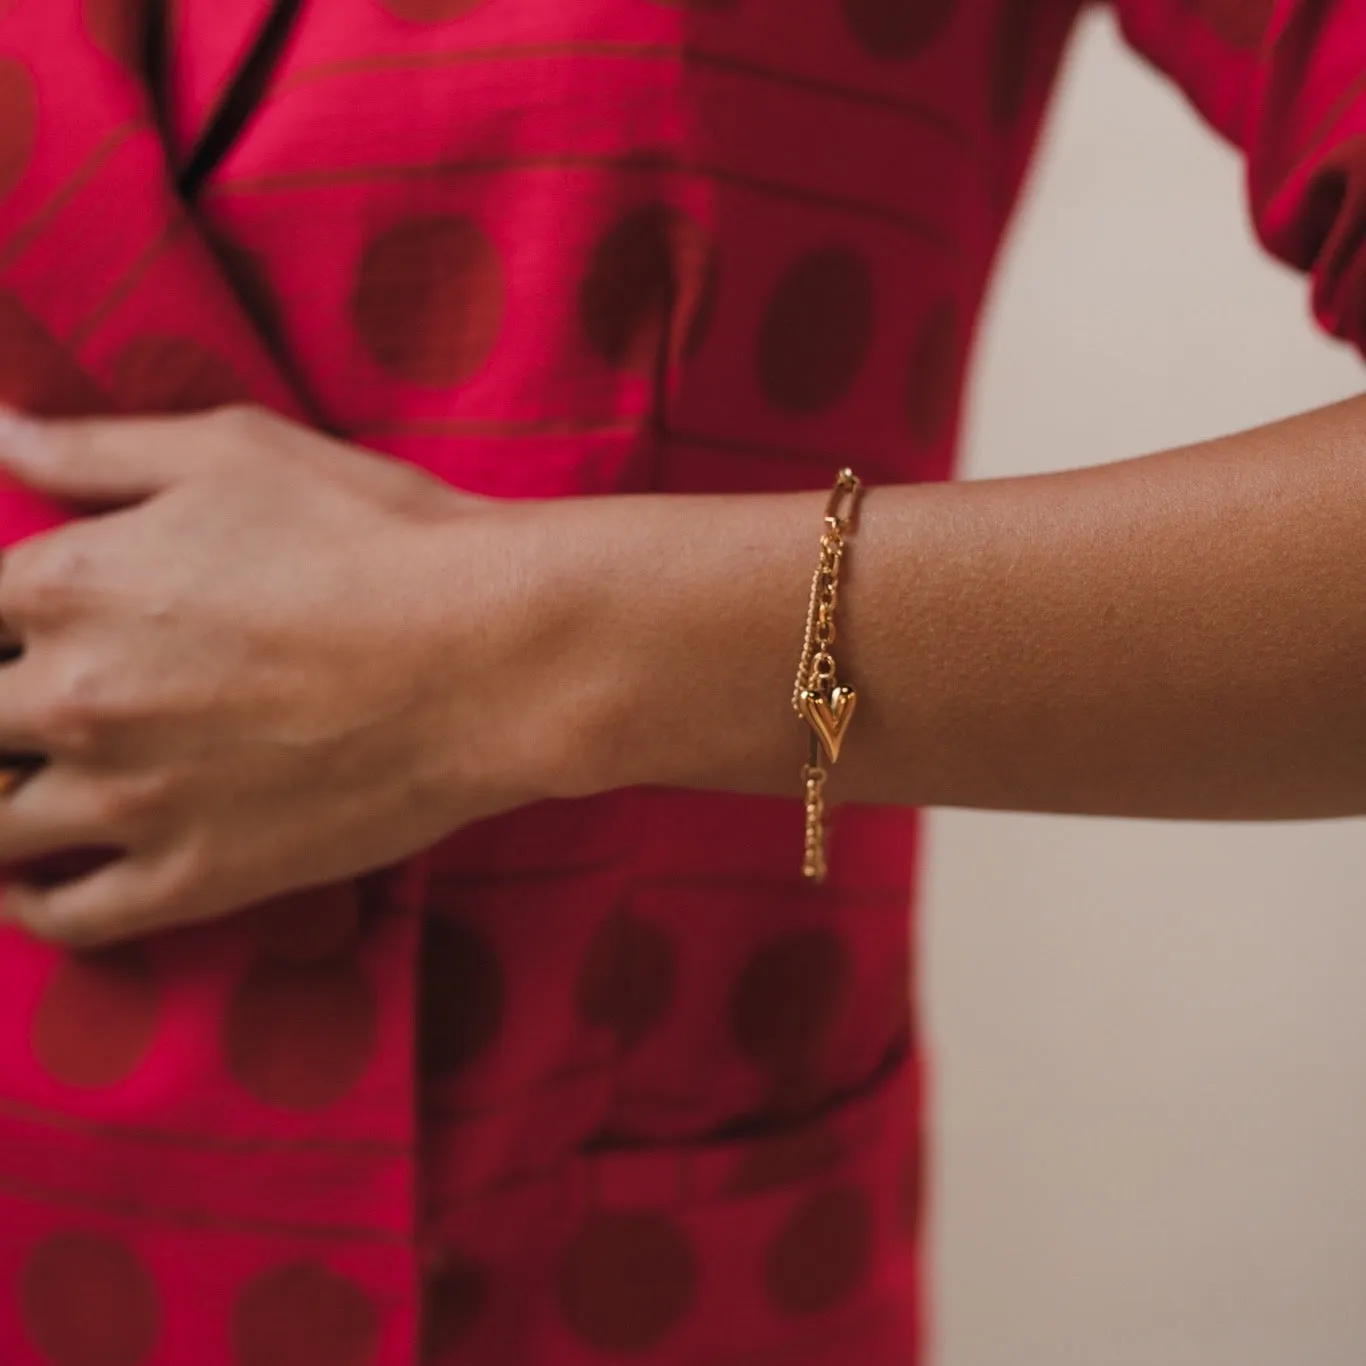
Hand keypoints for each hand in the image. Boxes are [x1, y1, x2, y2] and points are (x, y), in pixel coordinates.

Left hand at [0, 406, 567, 945]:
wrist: (493, 656)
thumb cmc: (378, 538)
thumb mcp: (236, 453)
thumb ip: (97, 449)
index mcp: (70, 582)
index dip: (3, 616)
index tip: (32, 625)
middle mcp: (74, 697)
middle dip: (1, 703)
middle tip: (45, 703)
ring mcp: (130, 800)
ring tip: (36, 782)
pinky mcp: (194, 878)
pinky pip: (65, 915)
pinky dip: (31, 900)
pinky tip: (38, 876)